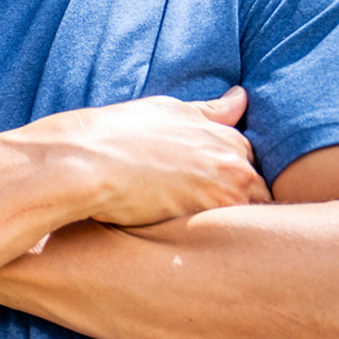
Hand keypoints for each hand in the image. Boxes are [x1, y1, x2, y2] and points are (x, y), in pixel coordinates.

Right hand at [35, 87, 270, 226]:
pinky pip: (225, 237)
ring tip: (196, 228)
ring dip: (229, 223)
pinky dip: (215, 239)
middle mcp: (233, 165)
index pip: (250, 164)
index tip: (208, 186)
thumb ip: (210, 111)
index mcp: (226, 137)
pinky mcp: (205, 223)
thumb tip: (241, 97)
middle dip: (236, 201)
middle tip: (198, 209)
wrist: (83, 163)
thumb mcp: (168, 111)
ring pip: (244, 216)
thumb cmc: (117, 133)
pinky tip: (193, 241)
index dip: (230, 177)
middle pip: (255, 193)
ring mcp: (222, 195)